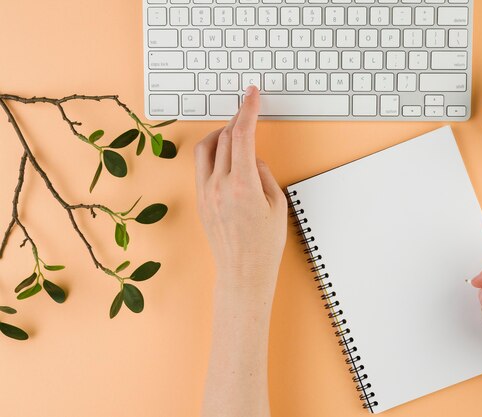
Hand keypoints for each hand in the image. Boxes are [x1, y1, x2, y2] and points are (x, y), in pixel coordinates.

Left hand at [194, 86, 286, 292]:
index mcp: (242, 185)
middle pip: (225, 138)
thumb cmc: (265, 244)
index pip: (243, 136)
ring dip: (221, 134)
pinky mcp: (199, 201)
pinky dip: (213, 153)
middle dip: (238, 121)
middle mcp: (219, 186)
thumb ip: (263, 174)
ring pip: (206, 148)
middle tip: (249, 113)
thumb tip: (252, 158)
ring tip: (235, 134)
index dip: (248, 109)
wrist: (243, 272)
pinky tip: (226, 157)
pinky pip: (202, 166)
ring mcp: (205, 193)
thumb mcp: (277, 204)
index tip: (251, 94)